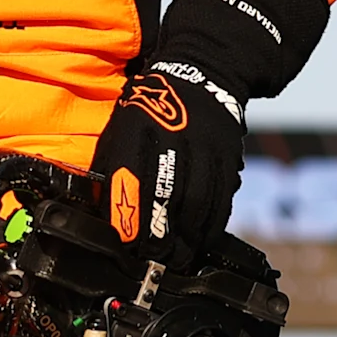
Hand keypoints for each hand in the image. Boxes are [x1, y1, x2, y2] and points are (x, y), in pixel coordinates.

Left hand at [86, 59, 248, 265]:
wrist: (203, 72)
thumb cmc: (151, 105)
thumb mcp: (121, 126)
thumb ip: (113, 165)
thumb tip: (107, 211)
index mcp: (138, 129)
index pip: (132, 182)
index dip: (131, 221)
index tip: (127, 248)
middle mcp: (174, 138)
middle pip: (169, 198)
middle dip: (160, 238)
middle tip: (153, 264)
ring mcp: (205, 147)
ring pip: (199, 204)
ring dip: (188, 240)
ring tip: (178, 260)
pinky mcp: (228, 156)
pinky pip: (223, 198)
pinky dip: (212, 225)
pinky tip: (203, 241)